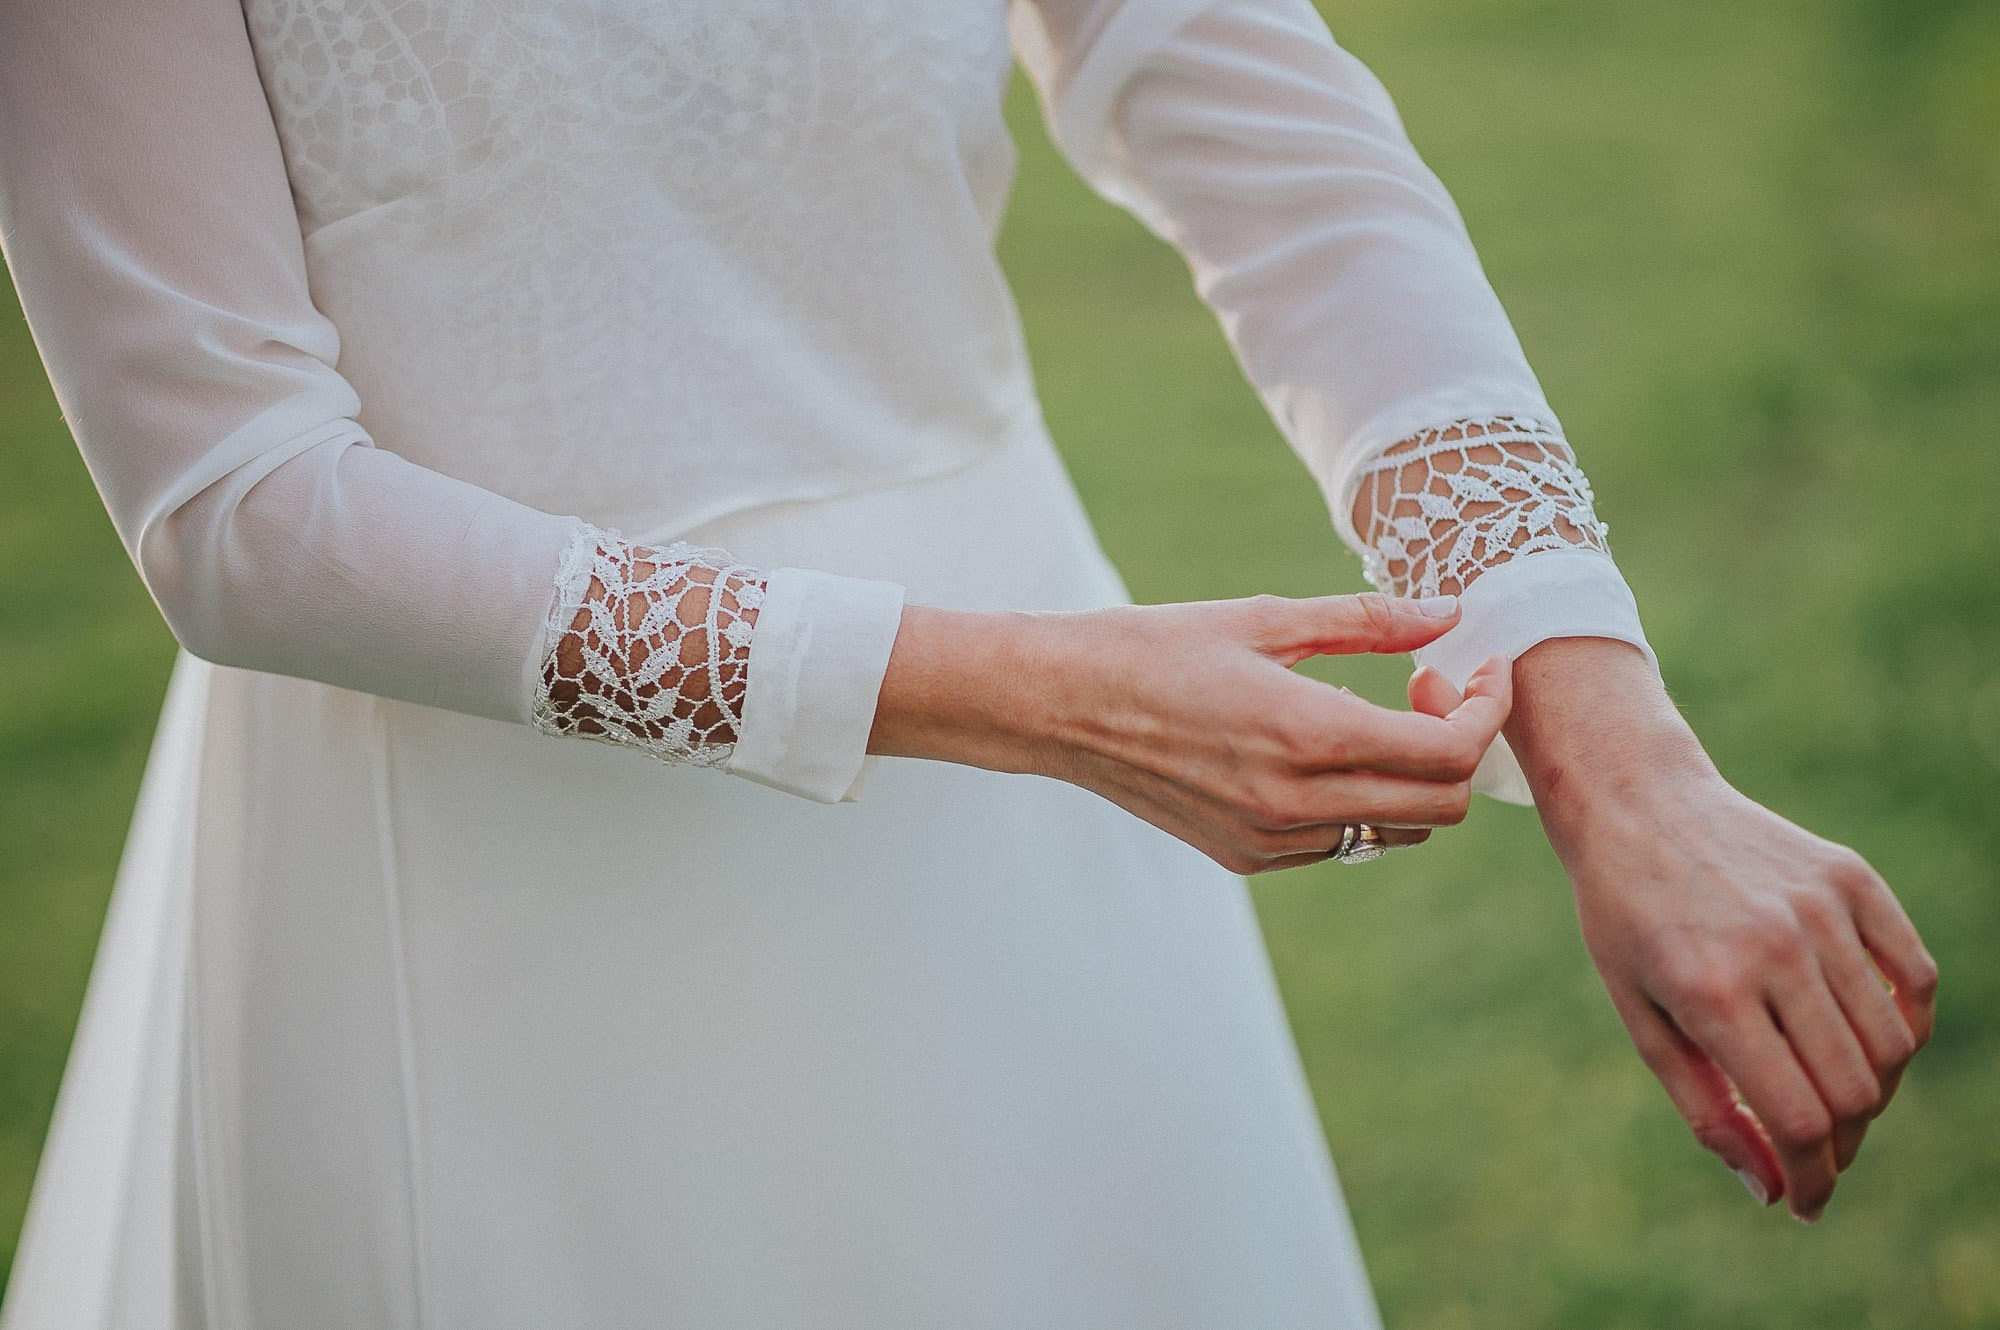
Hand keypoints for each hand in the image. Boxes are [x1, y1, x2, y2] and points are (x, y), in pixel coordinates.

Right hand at [870, 592, 1512, 872]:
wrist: (1058, 707)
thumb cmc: (1153, 647)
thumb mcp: (1262, 617)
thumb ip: (1366, 619)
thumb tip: (1449, 611)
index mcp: (1306, 732)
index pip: (1448, 751)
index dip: (1485, 710)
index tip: (1475, 669)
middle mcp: (1295, 800)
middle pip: (1440, 805)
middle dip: (1457, 745)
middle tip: (1424, 689)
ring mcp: (1271, 838)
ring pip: (1397, 831)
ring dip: (1412, 777)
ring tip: (1374, 716)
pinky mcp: (1248, 856)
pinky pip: (1343, 843)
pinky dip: (1361, 801)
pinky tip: (1322, 749)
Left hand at [1509, 640, 1937, 1221]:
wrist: (1638, 804)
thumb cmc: (1627, 920)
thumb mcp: (1641, 1017)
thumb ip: (1705, 1106)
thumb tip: (1771, 1189)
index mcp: (1711, 991)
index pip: (1797, 1117)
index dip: (1810, 1178)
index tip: (1805, 1203)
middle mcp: (1775, 948)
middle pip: (1856, 1091)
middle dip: (1841, 1145)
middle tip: (1815, 1153)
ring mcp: (1821, 909)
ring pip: (1894, 1043)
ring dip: (1873, 1091)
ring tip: (1830, 1095)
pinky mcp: (1852, 879)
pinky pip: (1916, 977)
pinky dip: (1905, 1023)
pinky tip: (1862, 1039)